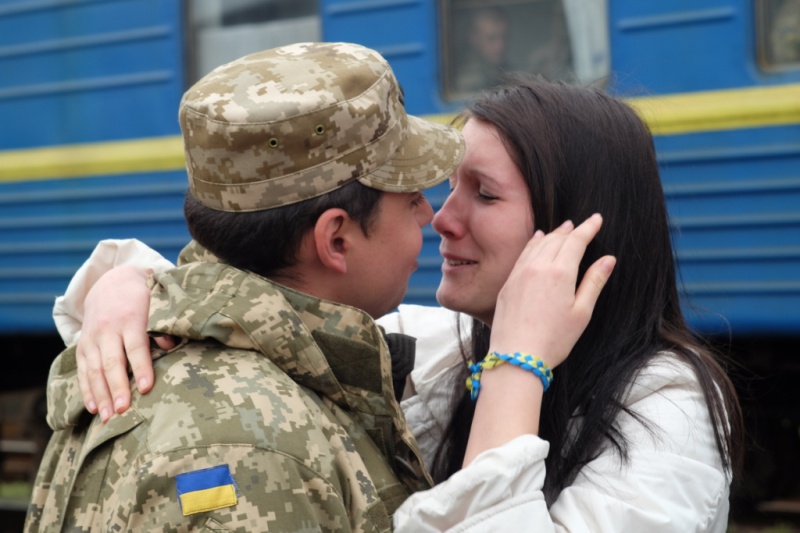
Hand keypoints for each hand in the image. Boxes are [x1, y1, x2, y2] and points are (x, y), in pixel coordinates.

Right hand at [76, 265, 172, 421]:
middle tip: (124, 410)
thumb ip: (162, 327)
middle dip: (118, 388)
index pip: (136, 347)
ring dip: (101, 395)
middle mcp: (108, 330)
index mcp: (130, 319)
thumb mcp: (156, 305)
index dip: (142, 368)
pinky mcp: (83, 346)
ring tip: (109, 417)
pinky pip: (83, 371)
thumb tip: (170, 346)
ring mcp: (92, 338)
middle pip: (112, 362)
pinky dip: (87, 390)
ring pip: (95, 370)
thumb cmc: (142, 299)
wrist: (111, 283)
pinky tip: (94, 408)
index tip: (147, 388)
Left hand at [464, 214, 614, 464]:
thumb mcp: (581, 313)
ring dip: (552, 234)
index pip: (576, 241)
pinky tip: (537, 240)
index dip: (588, 228)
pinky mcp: (508, 283)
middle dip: (572, 230)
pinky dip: (533, 243)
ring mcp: (520, 274)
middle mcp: (538, 267)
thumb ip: (594, 282)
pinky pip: (523, 254)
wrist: (516, 356)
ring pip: (538, 244)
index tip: (597, 219)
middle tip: (582, 224)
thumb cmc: (553, 340)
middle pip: (557, 239)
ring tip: (562, 228)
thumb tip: (608, 259)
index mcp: (560, 273)